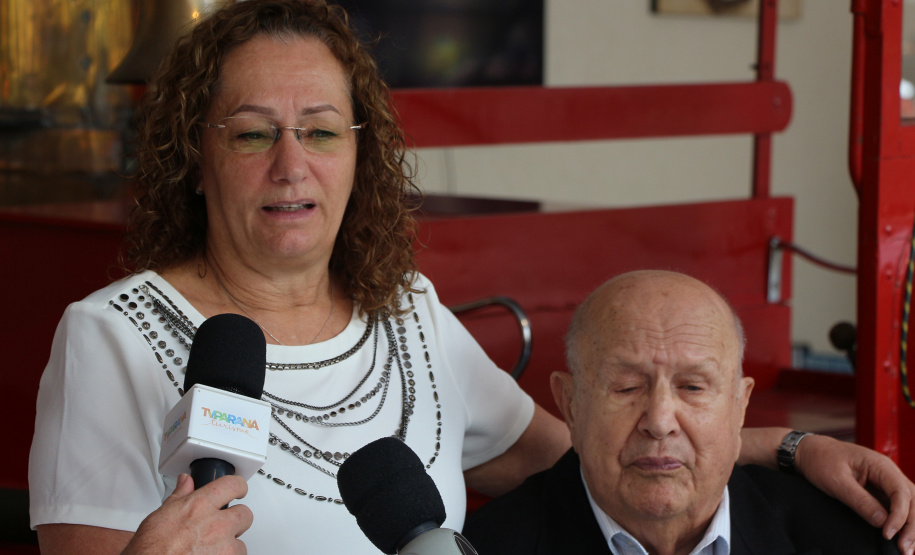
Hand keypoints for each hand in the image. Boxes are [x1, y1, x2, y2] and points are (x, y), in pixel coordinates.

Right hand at [121, 473, 252, 554]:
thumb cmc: (149, 550)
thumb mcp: (160, 517)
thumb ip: (179, 497)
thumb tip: (186, 481)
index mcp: (199, 507)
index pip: (232, 485)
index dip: (238, 486)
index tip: (239, 489)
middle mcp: (216, 525)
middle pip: (245, 514)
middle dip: (236, 520)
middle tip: (223, 527)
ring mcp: (223, 547)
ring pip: (241, 542)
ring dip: (230, 545)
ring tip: (210, 549)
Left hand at [795, 434, 914, 554]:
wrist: (810, 452)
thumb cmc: (821, 460)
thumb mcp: (836, 482)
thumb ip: (860, 501)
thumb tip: (882, 522)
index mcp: (880, 465)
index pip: (901, 492)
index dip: (899, 516)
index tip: (888, 534)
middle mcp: (888, 473)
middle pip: (912, 500)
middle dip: (911, 526)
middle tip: (905, 549)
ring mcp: (886, 482)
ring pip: (909, 505)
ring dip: (910, 526)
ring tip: (906, 548)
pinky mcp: (880, 491)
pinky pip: (897, 507)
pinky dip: (901, 522)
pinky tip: (900, 536)